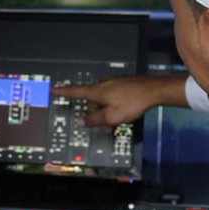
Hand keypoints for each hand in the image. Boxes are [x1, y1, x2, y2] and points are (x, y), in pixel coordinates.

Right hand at [54, 75, 186, 131]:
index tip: (55, 90)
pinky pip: (113, 97)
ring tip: (118, 121)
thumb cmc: (133, 101)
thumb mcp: (111, 117)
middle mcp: (103, 84)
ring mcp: (113, 83)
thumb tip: (82, 121)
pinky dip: (114, 106)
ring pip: (104, 100)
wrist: (153, 90)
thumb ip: (94, 120)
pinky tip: (124, 111)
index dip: (64, 91)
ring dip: (107, 112)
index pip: (75, 91)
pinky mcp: (122, 85)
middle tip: (106, 126)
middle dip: (96, 114)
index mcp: (97, 91)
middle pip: (92, 101)